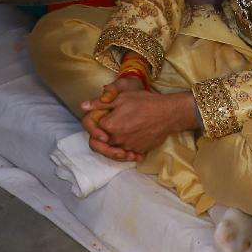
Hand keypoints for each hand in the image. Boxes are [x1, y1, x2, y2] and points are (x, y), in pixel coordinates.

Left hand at [81, 85, 197, 156]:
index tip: (101, 120)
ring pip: (115, 151)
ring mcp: (128, 147)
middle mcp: (116, 139)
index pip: (93, 130)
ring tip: (121, 138)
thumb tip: (83, 106)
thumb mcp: (121, 97)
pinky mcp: (139, 151)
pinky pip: (129, 154)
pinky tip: (132, 145)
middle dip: (102, 141)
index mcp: (109, 126)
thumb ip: (100, 103)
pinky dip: (128, 151)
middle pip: (102, 145)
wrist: (168, 114)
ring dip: (114, 147)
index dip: (94, 125)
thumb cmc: (144, 102)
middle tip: (106, 135)